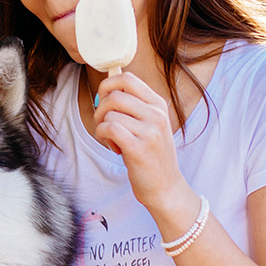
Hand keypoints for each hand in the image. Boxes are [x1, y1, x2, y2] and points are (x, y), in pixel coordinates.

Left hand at [93, 71, 188, 212]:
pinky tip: (113, 146)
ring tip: (113, 140)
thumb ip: (133, 105)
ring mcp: (150, 131)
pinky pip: (109, 129)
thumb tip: (108, 84)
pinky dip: (102, 136)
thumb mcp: (150, 124)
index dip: (108, 85)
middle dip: (100, 109)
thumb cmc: (151, 154)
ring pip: (109, 114)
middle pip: (115, 95)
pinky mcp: (139, 148)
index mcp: (158, 104)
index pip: (128, 79)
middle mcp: (156, 115)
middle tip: (104, 124)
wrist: (165, 187)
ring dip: (102, 127)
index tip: (104, 99)